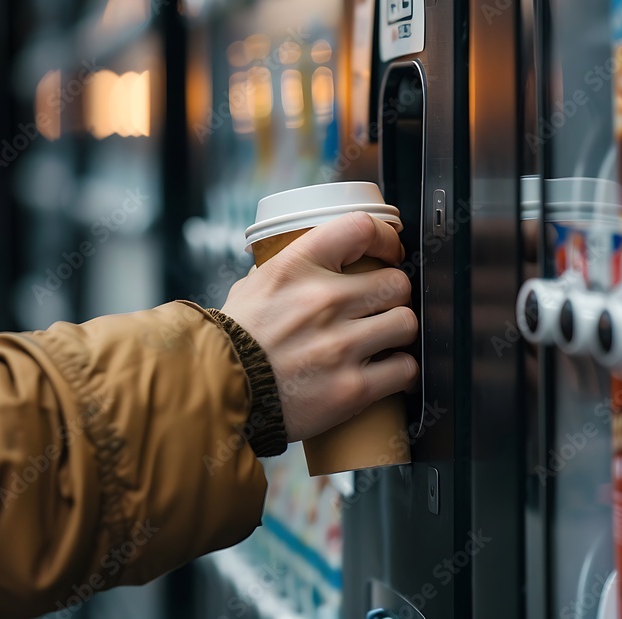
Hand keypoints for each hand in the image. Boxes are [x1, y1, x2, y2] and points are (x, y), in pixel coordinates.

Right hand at [222, 212, 418, 441]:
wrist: (215, 392)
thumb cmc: (231, 342)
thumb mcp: (252, 287)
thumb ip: (286, 270)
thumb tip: (311, 258)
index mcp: (297, 267)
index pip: (362, 228)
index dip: (386, 239)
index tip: (389, 253)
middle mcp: (323, 301)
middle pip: (397, 282)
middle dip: (393, 295)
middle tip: (381, 307)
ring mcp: (340, 345)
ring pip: (406, 323)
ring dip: (399, 332)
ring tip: (384, 341)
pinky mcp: (351, 388)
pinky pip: (404, 369)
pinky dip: (400, 371)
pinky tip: (386, 371)